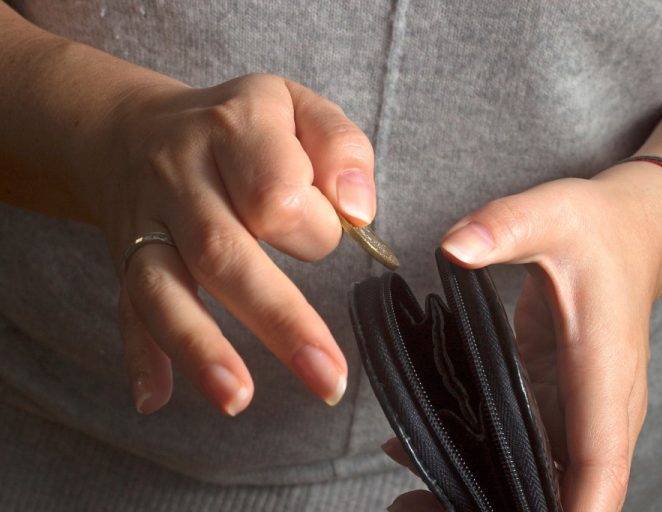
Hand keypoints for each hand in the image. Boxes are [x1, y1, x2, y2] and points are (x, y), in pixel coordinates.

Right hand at [89, 74, 374, 414]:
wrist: (136, 128)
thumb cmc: (240, 125)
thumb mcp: (300, 107)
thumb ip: (343, 148)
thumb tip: (358, 212)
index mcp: (236, 129)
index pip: (278, 196)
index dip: (314, 226)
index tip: (329, 227)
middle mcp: (181, 175)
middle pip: (224, 251)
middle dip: (280, 321)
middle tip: (329, 379)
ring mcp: (146, 222)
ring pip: (165, 287)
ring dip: (201, 347)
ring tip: (237, 398)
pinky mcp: (124, 257)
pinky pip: (126, 307)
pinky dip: (141, 354)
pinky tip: (155, 398)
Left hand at [386, 162, 661, 510]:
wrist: (630, 234)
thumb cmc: (598, 229)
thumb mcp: (551, 215)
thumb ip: (504, 227)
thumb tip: (454, 248)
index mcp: (603, 372)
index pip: (600, 463)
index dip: (575, 507)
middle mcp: (599, 406)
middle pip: (569, 489)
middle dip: (507, 508)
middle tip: (423, 509)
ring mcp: (581, 410)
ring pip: (548, 478)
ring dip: (489, 495)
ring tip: (415, 498)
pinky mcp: (560, 403)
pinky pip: (530, 450)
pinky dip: (487, 464)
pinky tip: (429, 461)